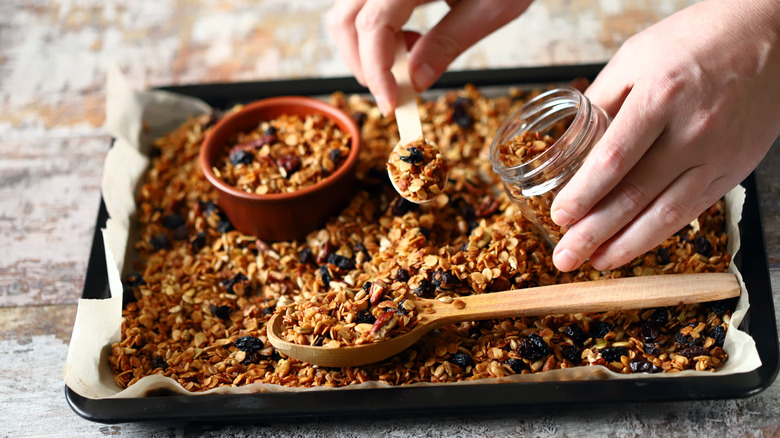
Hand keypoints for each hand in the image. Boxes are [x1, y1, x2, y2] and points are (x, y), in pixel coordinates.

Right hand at [326, 0, 530, 114]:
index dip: (375, 71)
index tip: (390, 105)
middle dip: (364, 64)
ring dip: (368, 49)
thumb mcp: (492, 8)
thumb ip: (449, 42)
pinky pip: (363, 7)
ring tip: (411, 58)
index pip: (372, 25)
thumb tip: (415, 81)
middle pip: (345, 21)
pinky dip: (376, 33)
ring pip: (348, 15)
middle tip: (395, 91)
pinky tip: (410, 40)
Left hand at [550, 0, 779, 271]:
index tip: (559, 216)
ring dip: (626, 245)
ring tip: (595, 264)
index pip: (612, 160)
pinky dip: (659, 233)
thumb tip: (568, 141)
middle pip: (634, 195)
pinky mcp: (733, 170)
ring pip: (666, 213)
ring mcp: (717, 155)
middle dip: (594, 233)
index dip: (583, 195)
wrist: (770, 36)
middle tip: (565, 256)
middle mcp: (692, 131)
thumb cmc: (696, 40)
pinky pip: (691, 210)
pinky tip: (634, 245)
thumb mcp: (635, 58)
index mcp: (661, 97)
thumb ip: (601, 101)